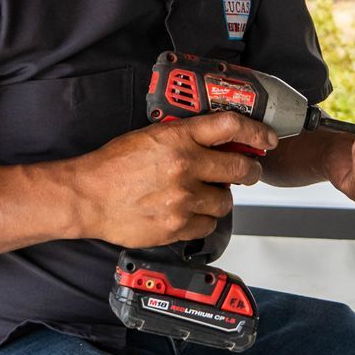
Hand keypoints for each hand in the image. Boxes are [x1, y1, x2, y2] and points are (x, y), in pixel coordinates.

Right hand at [67, 112, 274, 247]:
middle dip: (249, 170)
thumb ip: (185, 137)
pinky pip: (208, 225)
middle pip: (240, 168)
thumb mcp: (150, 136)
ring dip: (220, 198)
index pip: (230, 127)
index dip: (256, 131)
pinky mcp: (177, 227)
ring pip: (226, 201)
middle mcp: (184, 167)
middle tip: (247, 171)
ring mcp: (182, 200)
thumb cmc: (113, 166)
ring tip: (202, 194)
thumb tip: (218, 142)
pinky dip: (202, 219)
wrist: (87, 196)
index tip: (267, 138)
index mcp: (177, 138)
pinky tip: (187, 211)